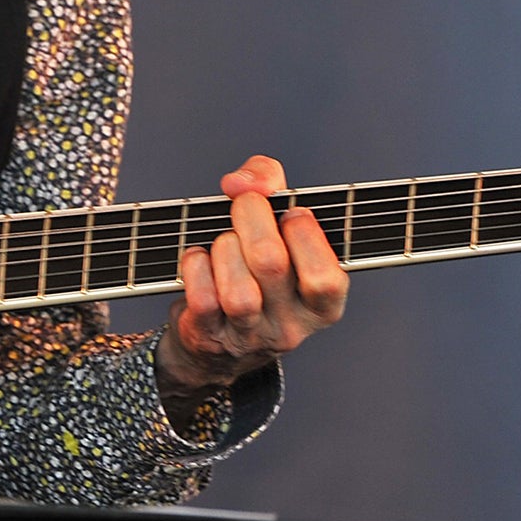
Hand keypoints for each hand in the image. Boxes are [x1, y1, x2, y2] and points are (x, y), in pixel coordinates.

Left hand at [155, 155, 347, 422]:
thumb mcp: (276, 223)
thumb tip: (241, 182)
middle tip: (243, 205)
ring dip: (224, 248)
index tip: (290, 212)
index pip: (326, 278)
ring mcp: (250, 337)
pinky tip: (199, 258)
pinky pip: (202, 299)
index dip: (305, 234)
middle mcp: (291, 327)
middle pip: (270, 265)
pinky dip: (195, 267)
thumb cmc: (254, 266)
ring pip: (238, 292)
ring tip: (224, 240)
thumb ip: (269, 182)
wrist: (218, 337)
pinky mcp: (211, 338)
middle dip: (251, 218)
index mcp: (321, 305)